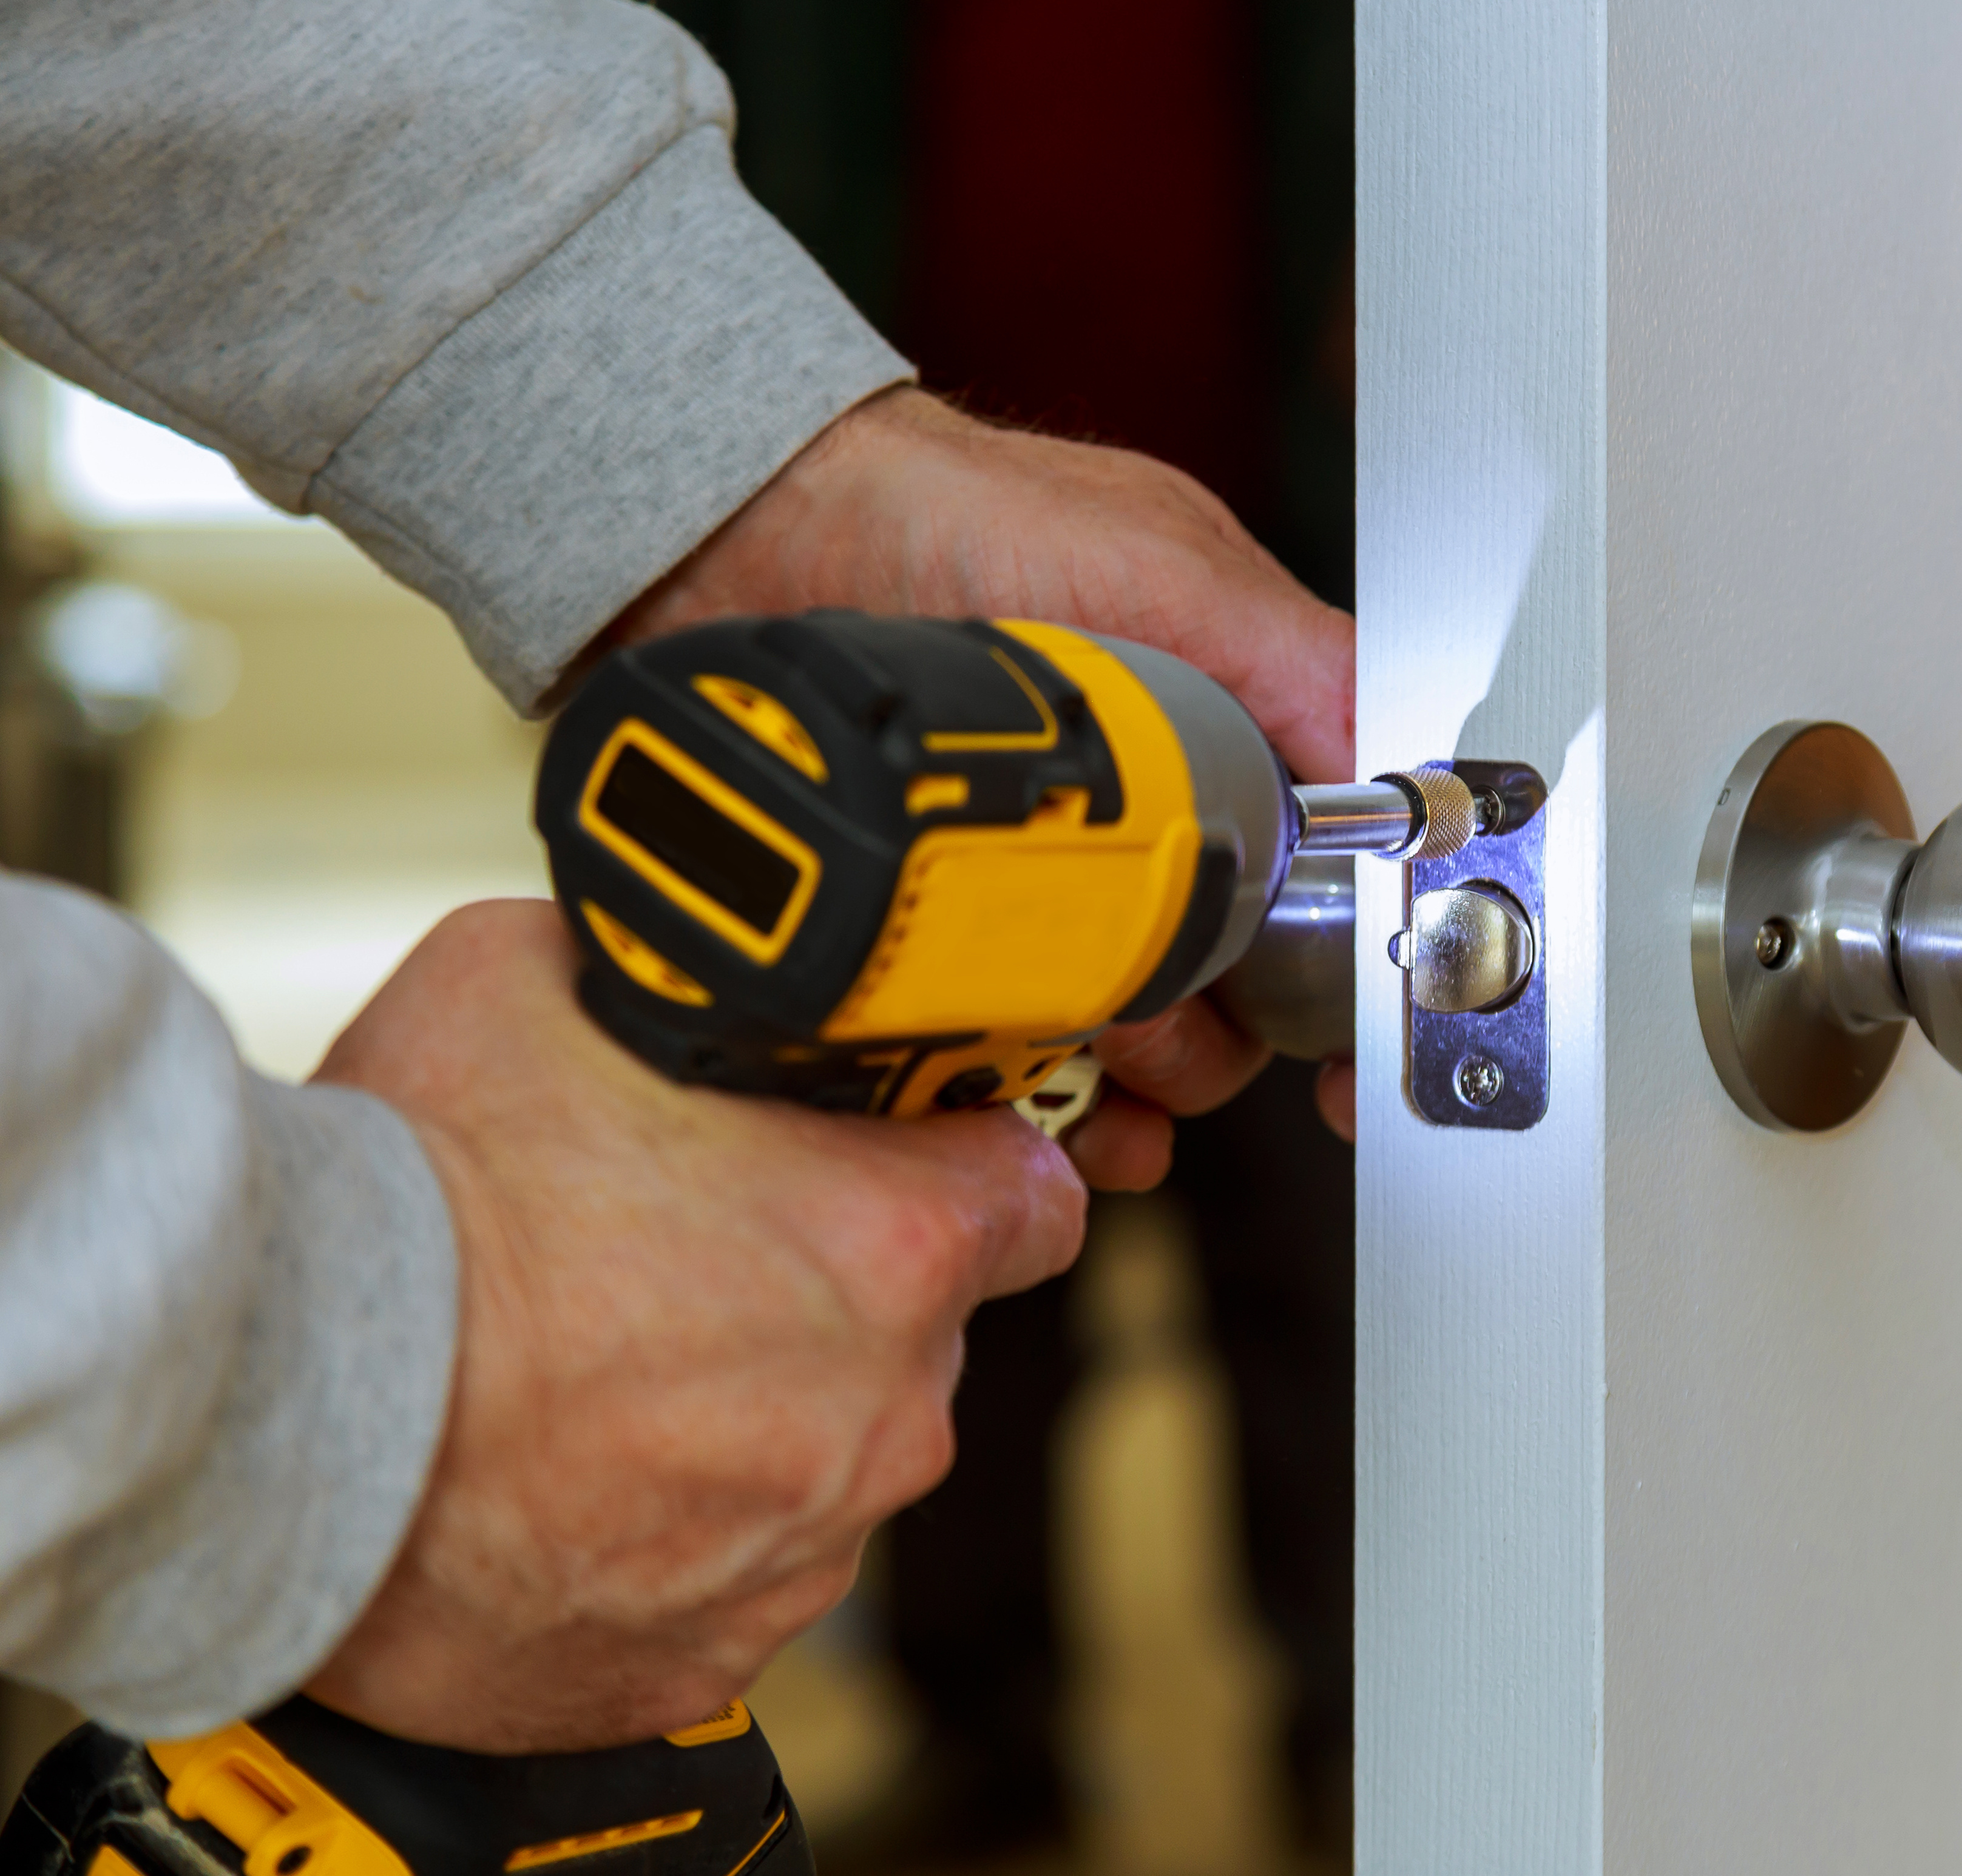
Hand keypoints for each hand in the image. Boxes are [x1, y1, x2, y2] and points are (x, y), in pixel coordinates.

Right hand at [303, 902, 1086, 1750]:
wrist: (270, 1413)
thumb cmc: (410, 1212)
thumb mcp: (544, 981)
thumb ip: (677, 983)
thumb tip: (688, 966)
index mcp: (894, 1246)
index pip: (1033, 1190)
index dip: (962, 1168)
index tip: (899, 1166)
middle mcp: (884, 1408)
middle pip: (920, 1329)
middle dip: (832, 1290)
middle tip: (685, 1261)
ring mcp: (806, 1546)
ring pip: (827, 1455)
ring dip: (748, 1412)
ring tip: (597, 1374)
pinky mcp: (714, 1653)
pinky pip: (734, 1570)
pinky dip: (673, 1529)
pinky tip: (568, 1479)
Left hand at [613, 388, 1359, 1144]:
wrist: (746, 532)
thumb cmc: (954, 510)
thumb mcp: (1164, 562)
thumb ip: (1297, 657)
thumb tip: (1407, 772)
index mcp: (1221, 740)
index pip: (1323, 882)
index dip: (1350, 979)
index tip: (1353, 1058)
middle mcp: (1139, 818)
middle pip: (1237, 986)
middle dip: (1225, 1029)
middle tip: (1177, 1020)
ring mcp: (1041, 877)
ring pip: (1133, 1031)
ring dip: (1142, 1071)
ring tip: (1106, 1053)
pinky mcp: (942, 923)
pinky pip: (1011, 1047)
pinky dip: (1042, 1097)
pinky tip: (1040, 1105)